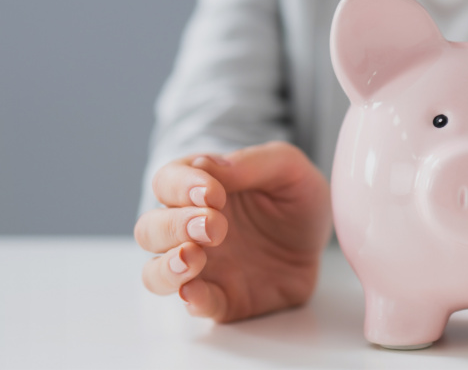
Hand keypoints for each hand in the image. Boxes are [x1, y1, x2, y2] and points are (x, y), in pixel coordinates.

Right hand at [134, 141, 332, 321]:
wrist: (318, 242)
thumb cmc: (294, 197)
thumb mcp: (287, 167)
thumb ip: (251, 162)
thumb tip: (207, 167)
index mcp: (198, 190)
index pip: (166, 183)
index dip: (180, 186)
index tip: (213, 193)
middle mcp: (189, 229)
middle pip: (150, 229)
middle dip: (175, 226)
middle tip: (213, 226)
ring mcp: (202, 267)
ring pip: (154, 273)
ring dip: (166, 267)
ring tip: (193, 257)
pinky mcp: (221, 298)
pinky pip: (194, 303)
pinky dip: (191, 299)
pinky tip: (197, 292)